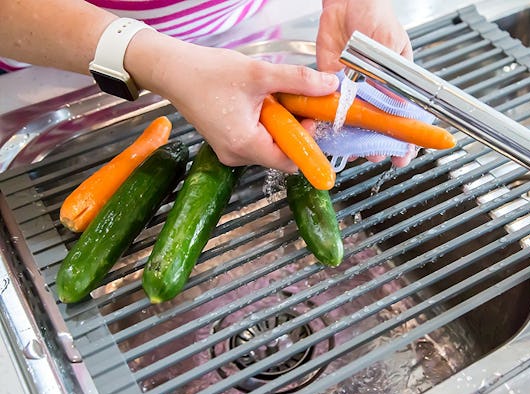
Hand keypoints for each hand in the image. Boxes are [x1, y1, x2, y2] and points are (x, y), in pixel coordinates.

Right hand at [126, 31, 338, 172]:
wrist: (173, 71)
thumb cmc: (207, 73)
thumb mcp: (260, 73)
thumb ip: (298, 80)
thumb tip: (329, 85)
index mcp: (244, 145)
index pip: (290, 161)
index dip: (306, 141)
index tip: (310, 117)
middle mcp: (236, 155)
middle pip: (281, 154)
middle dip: (292, 129)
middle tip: (291, 101)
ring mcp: (230, 151)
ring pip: (270, 146)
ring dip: (278, 124)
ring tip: (268, 98)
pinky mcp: (227, 143)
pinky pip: (257, 140)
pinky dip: (265, 124)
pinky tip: (258, 103)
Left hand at [316, 0, 415, 167]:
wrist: (346, 2)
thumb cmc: (375, 16)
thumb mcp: (391, 46)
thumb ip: (391, 74)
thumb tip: (396, 103)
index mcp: (396, 83)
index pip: (404, 117)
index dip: (405, 138)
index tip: (404, 154)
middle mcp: (374, 91)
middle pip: (378, 125)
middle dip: (378, 145)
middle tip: (376, 157)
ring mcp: (353, 90)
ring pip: (355, 122)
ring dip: (354, 140)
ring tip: (354, 153)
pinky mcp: (332, 85)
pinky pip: (332, 109)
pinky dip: (332, 124)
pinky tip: (333, 137)